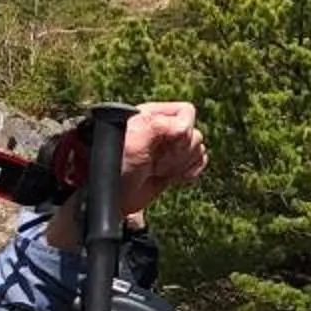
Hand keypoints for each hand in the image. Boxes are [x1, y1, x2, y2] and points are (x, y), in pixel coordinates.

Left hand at [43, 101, 209, 246]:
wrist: (111, 198)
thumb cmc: (114, 168)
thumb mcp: (133, 143)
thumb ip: (159, 127)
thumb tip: (183, 126)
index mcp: (152, 116)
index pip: (186, 112)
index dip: (182, 130)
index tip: (166, 147)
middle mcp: (164, 129)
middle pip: (194, 134)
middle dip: (179, 153)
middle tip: (156, 164)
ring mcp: (171, 149)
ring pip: (198, 149)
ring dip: (182, 164)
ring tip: (159, 172)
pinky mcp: (176, 166)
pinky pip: (199, 162)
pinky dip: (189, 172)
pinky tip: (172, 178)